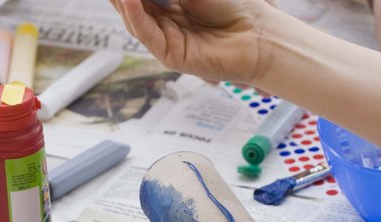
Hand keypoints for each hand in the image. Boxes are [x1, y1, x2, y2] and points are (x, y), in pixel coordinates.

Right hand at [108, 0, 275, 83]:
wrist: (257, 35)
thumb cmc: (233, 6)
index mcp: (171, 3)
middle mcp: (165, 22)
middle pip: (132, 6)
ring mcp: (166, 39)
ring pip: (135, 20)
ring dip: (123, 1)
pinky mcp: (170, 56)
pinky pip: (146, 35)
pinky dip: (134, 16)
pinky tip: (128, 0)